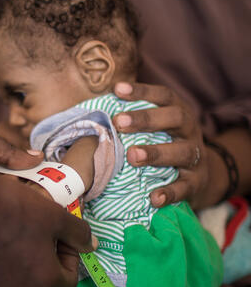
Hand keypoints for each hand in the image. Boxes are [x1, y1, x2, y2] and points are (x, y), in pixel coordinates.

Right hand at [0, 174, 96, 286]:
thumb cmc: (14, 207)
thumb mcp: (56, 215)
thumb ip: (79, 233)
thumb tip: (90, 245)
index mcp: (40, 281)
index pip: (68, 280)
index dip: (70, 256)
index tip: (62, 234)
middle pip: (38, 276)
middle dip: (43, 253)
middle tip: (38, 225)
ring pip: (12, 269)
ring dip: (18, 251)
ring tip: (12, 223)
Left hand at [112, 82, 209, 207]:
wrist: (198, 175)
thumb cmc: (163, 145)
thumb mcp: (154, 129)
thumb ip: (130, 121)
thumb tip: (88, 114)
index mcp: (177, 113)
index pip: (163, 96)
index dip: (142, 91)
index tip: (117, 89)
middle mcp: (189, 131)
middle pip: (175, 118)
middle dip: (146, 119)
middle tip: (118, 122)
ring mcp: (196, 157)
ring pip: (182, 152)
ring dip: (156, 153)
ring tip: (132, 156)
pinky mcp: (196, 183)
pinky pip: (185, 188)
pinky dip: (170, 192)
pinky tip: (154, 197)